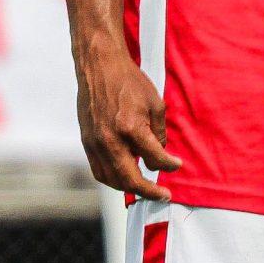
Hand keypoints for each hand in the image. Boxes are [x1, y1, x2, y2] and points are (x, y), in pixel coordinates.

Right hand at [76, 46, 177, 202]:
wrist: (99, 67)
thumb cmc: (129, 82)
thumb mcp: (155, 105)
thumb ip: (158, 134)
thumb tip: (158, 155)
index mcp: (130, 128)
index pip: (155, 159)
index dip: (170, 164)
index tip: (177, 164)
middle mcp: (110, 140)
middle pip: (130, 179)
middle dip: (149, 191)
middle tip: (163, 195)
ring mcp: (95, 142)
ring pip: (111, 179)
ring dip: (129, 188)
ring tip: (144, 188)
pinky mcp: (86, 141)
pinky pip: (98, 170)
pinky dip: (112, 178)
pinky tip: (124, 176)